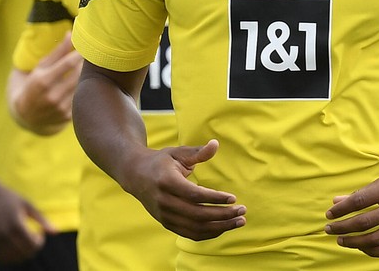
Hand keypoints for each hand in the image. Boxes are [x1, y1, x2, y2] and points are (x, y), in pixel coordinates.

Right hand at [0, 177, 54, 263]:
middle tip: (33, 238)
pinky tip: (15, 245)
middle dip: (32, 248)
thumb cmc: (10, 198)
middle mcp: (4, 233)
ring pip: (12, 257)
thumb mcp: (28, 205)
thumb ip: (42, 220)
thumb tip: (56, 233)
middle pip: (24, 252)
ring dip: (22, 253)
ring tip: (24, 241)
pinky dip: (11, 255)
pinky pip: (2, 256)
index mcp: (16, 224)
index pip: (32, 244)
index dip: (39, 242)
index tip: (39, 233)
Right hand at [12, 33, 82, 133]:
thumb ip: (58, 52)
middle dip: (87, 64)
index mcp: (43, 81)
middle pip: (79, 74)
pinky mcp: (68, 116)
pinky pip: (82, 98)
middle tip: (94, 54)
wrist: (27, 115)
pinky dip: (85, 89)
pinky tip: (87, 83)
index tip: (89, 45)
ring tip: (92, 67)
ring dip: (88, 76)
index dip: (81, 53)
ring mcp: (60, 108)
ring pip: (82, 87)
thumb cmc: (34, 84)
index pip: (68, 63)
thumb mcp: (41, 67)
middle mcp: (52, 96)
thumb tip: (71, 33)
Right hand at [123, 139, 245, 240]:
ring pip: (195, 228)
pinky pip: (189, 234)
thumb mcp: (178, 152)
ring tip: (238, 221)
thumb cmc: (161, 161)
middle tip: (242, 211)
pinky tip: (223, 227)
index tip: (233, 198)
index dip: (214, 198)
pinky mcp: (166, 223)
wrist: (136, 175)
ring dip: (219, 227)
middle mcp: (164, 201)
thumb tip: (216, 144)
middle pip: (197, 215)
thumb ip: (198, 152)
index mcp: (167, 181)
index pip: (194, 195)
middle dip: (223, 215)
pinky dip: (208, 233)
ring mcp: (164, 215)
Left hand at [325, 169, 378, 257]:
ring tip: (342, 240)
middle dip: (343, 227)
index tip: (329, 215)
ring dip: (354, 242)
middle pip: (364, 221)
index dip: (341, 210)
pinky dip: (373, 252)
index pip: (359, 201)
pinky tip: (363, 248)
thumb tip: (336, 201)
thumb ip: (363, 193)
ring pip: (375, 239)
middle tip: (329, 230)